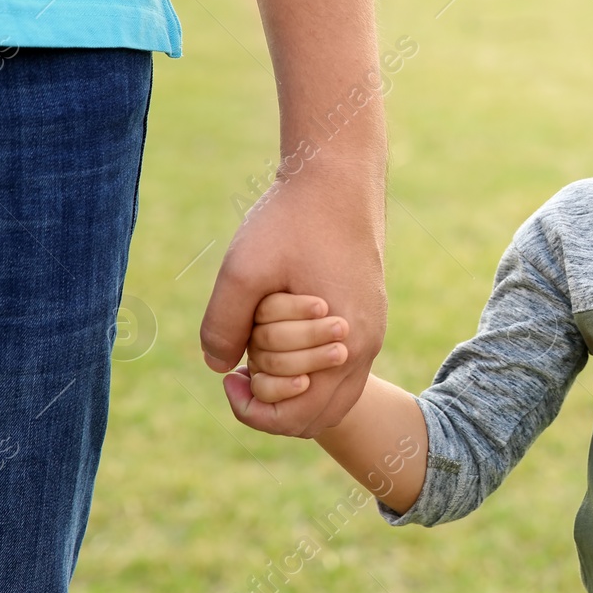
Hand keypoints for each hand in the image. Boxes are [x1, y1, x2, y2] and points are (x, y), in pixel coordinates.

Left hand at [202, 159, 386, 437]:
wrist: (338, 177)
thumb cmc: (292, 220)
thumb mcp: (243, 271)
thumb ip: (223, 326)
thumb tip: (221, 368)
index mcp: (346, 341)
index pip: (301, 416)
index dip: (254, 410)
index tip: (229, 377)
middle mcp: (366, 343)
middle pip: (319, 414)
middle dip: (272, 399)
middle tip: (243, 364)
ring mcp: (372, 329)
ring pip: (332, 393)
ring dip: (291, 384)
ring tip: (258, 353)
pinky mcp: (367, 314)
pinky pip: (339, 365)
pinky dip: (306, 364)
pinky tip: (277, 333)